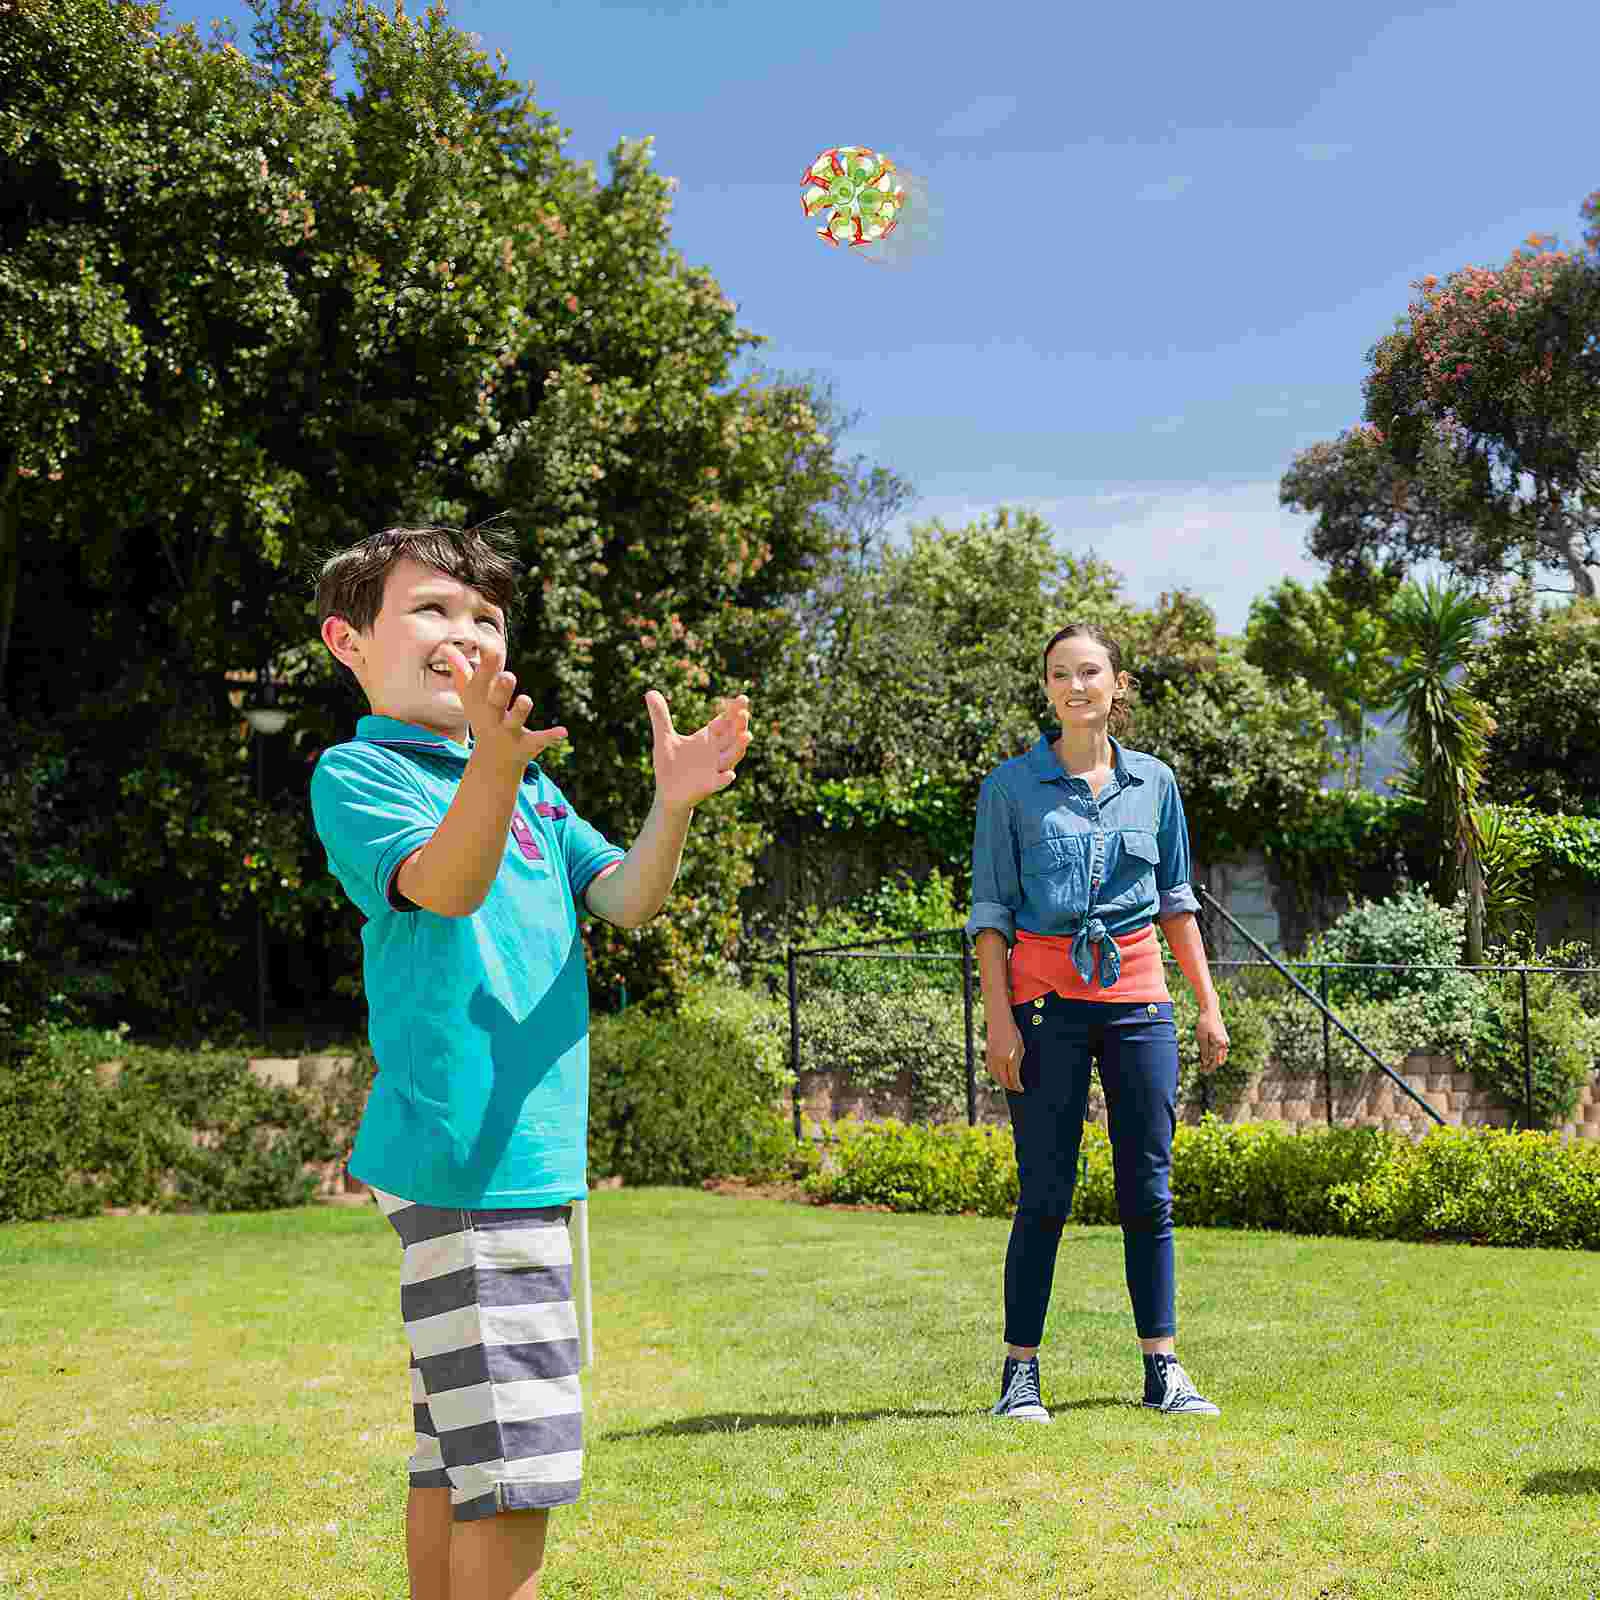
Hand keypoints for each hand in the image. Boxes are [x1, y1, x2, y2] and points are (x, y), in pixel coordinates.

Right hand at [442, 641, 567, 770]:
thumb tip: (447, 647)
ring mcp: (509, 731)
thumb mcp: (470, 698)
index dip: (487, 666)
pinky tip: (563, 731)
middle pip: (495, 701)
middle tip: (508, 676)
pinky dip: (550, 736)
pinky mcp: (526, 745)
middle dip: (500, 690)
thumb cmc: (482, 719)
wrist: (492, 762)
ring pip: (515, 720)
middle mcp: (493, 716)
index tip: (491, 648)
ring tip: (526, 699)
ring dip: (520, 711)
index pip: (481, 682)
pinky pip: (539, 740)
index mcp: (481, 702)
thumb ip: (461, 672)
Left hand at [646, 691, 751, 810]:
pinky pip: (720, 782)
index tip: (742, 698)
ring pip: (731, 757)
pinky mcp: (709, 785)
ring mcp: (714, 769)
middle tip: (744, 711)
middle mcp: (716, 752)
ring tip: (747, 735)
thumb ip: (660, 716)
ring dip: (739, 747)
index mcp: (708, 738)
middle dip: (739, 724)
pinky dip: (725, 778)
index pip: (724, 721)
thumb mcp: (664, 738)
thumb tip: (650, 691)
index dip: (733, 710)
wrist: (668, 793)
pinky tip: (730, 774)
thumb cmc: (670, 764)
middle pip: (732, 736)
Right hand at [985, 1014, 1023, 1092]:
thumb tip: (1016, 1073)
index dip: (1018, 1086)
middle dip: (1010, 1087)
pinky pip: (990, 1070)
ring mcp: (992, 1057)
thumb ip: (1018, 1060)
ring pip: (995, 1076)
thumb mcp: (1020, 1046)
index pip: (1014, 1078)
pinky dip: (994, 1076)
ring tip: (1008, 1085)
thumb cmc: (1013, 1032)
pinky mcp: (987, 1055)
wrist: (999, 1020)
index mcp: (1011, 1058)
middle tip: (1016, 1089)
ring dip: (1001, 1083)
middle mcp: (1000, 1060)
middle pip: (1004, 1080)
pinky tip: (999, 1077)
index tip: (1022, 1089)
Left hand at [1196, 1007, 1229, 1073]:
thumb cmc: (1204, 1024)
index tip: (1204, 1072)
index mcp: (1219, 1044)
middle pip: (1219, 1059)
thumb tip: (1205, 1061)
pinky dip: (1216, 1054)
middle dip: (1212, 1065)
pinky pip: (1221, 1050)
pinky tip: (1211, 1058)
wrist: (1211, 1012)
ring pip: (1220, 1055)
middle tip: (1204, 1071)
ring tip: (1206, 1066)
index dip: (1209, 1067)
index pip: (1215, 1060)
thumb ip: (1204, 1050)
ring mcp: (1225, 1041)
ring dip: (1214, 1061)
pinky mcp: (1223, 1039)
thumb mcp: (1202, 1037)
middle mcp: (1224, 1044)